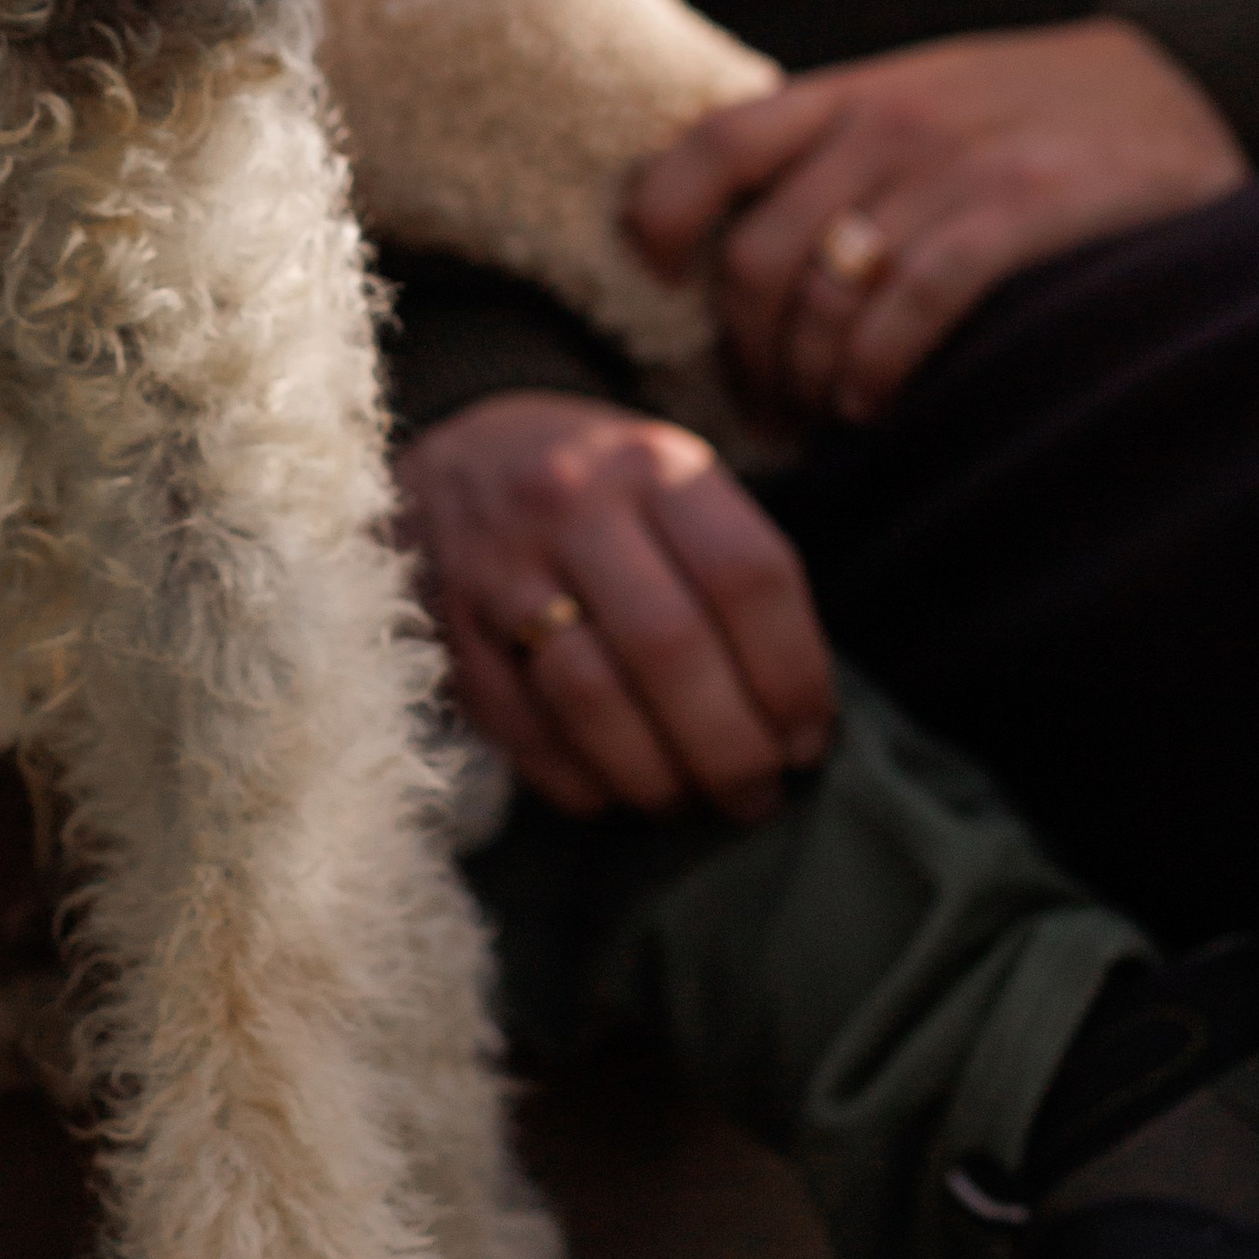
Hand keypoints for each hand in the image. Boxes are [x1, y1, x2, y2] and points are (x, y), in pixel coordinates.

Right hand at [396, 390, 836, 821]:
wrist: (459, 457)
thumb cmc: (601, 491)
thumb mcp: (672, 482)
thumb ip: (733, 571)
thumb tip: (801, 717)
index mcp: (650, 465)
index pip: (746, 574)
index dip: (792, 672)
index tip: (809, 736)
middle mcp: (571, 505)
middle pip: (670, 647)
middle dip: (730, 745)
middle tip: (758, 793)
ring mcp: (499, 568)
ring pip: (591, 699)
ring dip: (657, 776)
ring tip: (691, 801)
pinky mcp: (450, 631)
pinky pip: (523, 733)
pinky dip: (581, 783)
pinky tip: (617, 793)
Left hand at [626, 17, 1245, 420]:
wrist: (1187, 81)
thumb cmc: (1031, 117)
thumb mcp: (920, 105)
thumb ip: (834, 157)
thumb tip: (730, 255)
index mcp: (850, 97)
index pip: (713, 147)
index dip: (660, 220)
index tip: (657, 282)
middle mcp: (887, 124)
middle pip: (755, 256)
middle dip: (745, 354)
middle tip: (765, 407)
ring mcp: (953, 162)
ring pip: (824, 294)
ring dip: (808, 381)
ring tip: (825, 418)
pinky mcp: (1024, 204)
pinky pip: (913, 302)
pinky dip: (879, 369)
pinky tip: (880, 404)